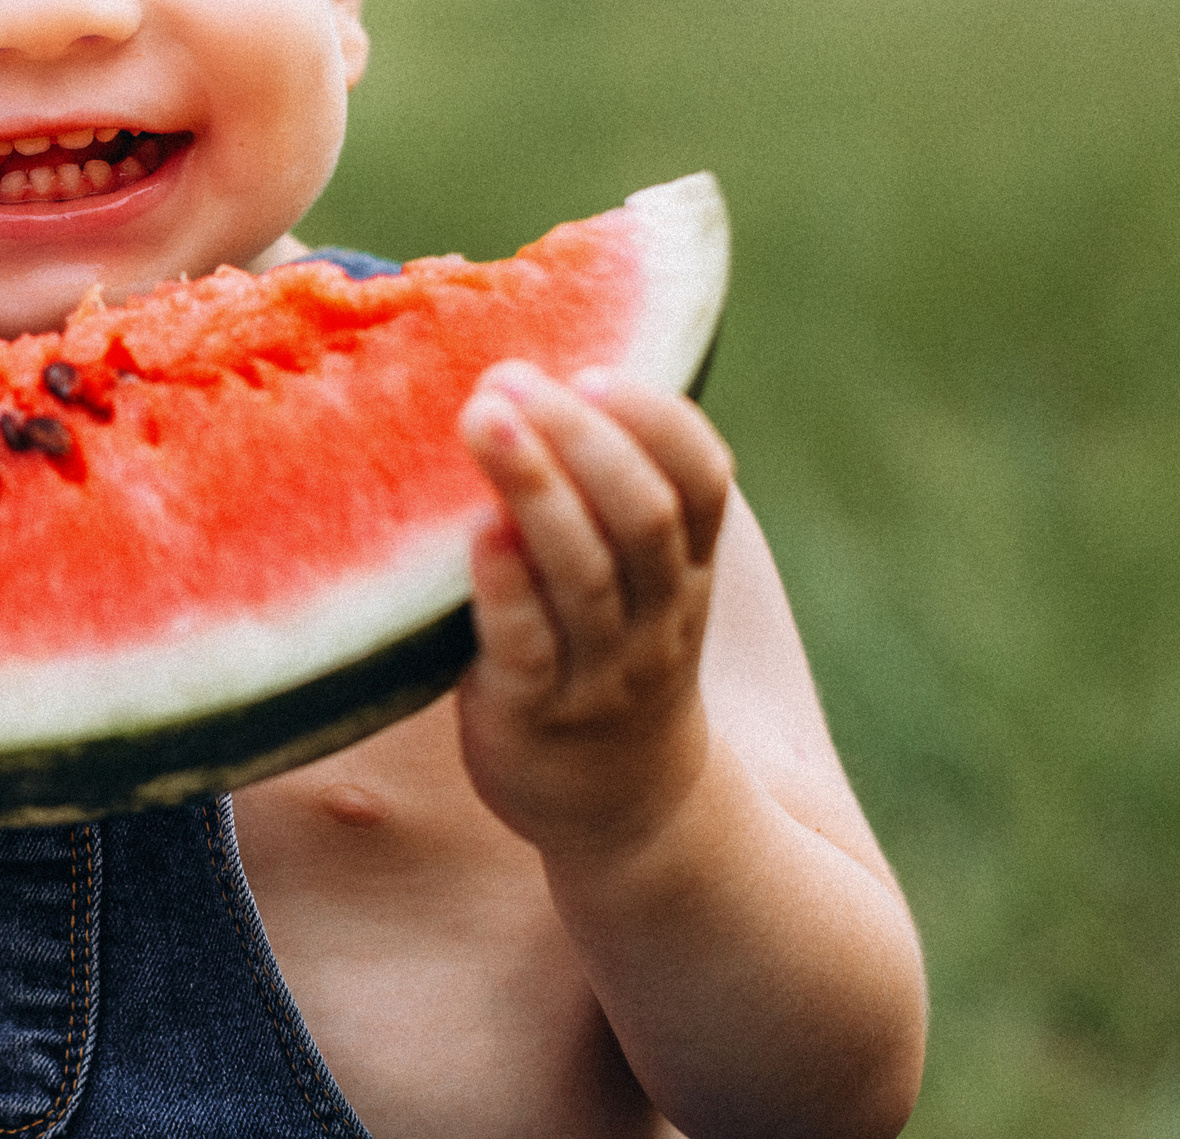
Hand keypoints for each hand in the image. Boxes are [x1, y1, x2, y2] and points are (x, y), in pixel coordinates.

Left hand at [453, 361, 733, 855]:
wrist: (630, 812)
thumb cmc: (612, 656)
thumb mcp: (644, 579)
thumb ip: (615, 491)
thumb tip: (534, 368)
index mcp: (687, 569)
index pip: (703, 478)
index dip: (656, 418)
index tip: (593, 368)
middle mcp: (656, 617)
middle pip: (641, 513)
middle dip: (581, 436)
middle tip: (511, 376)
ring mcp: (601, 671)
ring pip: (585, 572)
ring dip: (535, 486)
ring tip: (484, 415)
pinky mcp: (534, 716)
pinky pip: (526, 645)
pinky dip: (506, 584)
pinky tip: (477, 530)